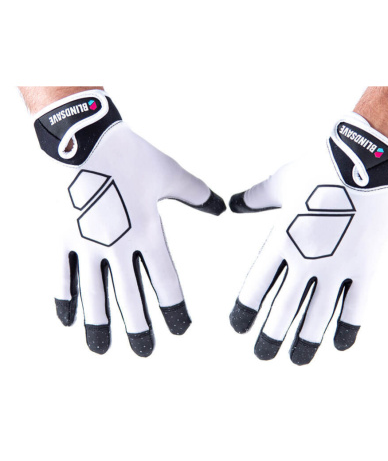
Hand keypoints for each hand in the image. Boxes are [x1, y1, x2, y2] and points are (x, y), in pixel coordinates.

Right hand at [33, 90, 225, 355]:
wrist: (88, 138)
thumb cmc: (133, 155)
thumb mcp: (172, 175)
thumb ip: (199, 195)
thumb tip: (223, 207)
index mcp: (149, 232)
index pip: (166, 282)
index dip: (174, 309)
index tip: (181, 329)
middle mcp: (118, 245)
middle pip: (130, 297)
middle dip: (138, 327)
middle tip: (144, 351)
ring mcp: (87, 244)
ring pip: (93, 294)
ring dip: (98, 324)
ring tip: (101, 349)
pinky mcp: (64, 236)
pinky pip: (62, 274)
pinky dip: (63, 298)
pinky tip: (66, 321)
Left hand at [229, 113, 387, 364]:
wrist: (363, 159)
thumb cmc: (317, 168)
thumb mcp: (278, 183)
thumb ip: (251, 198)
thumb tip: (229, 204)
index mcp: (281, 240)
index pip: (255, 287)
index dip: (244, 312)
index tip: (238, 328)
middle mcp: (306, 259)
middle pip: (283, 310)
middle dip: (270, 337)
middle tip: (262, 355)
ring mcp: (337, 266)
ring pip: (318, 316)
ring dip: (305, 342)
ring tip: (296, 360)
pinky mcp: (366, 267)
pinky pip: (356, 308)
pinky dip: (348, 330)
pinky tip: (340, 345)